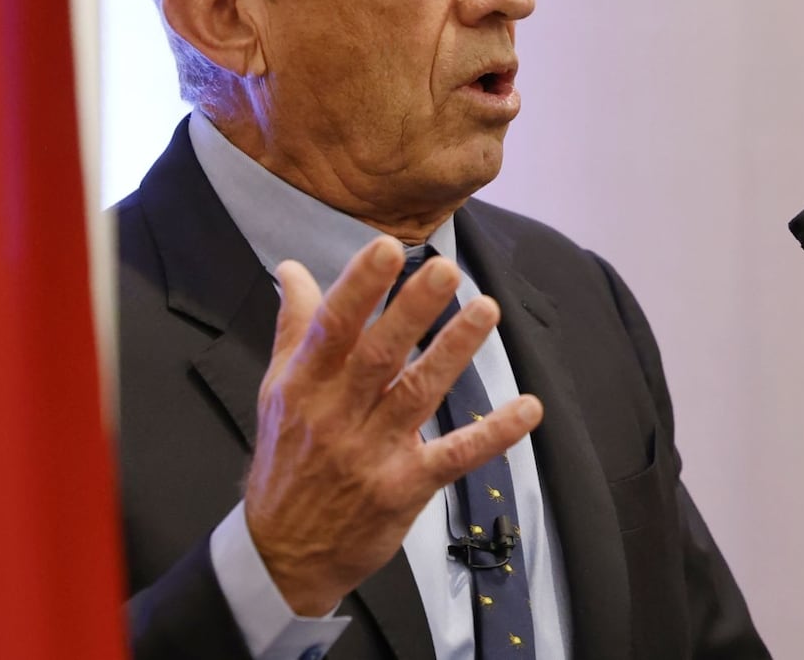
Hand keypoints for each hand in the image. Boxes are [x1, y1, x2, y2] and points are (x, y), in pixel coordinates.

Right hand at [243, 235, 543, 616]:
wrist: (283, 554)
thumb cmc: (285, 460)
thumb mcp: (276, 392)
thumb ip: (294, 327)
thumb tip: (292, 269)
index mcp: (305, 385)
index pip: (332, 328)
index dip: (359, 287)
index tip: (385, 248)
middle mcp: (337, 415)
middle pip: (379, 356)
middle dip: (413, 310)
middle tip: (446, 271)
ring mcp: (372, 453)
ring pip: (418, 394)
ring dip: (454, 351)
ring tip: (487, 310)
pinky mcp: (404, 487)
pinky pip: (454, 456)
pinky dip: (492, 434)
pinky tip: (527, 409)